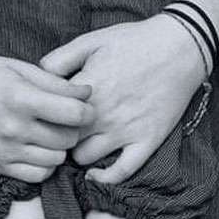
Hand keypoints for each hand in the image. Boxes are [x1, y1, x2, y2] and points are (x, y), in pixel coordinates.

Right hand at [0, 43, 92, 182]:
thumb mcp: (20, 69)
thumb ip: (56, 83)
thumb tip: (88, 95)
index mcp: (20, 98)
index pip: (74, 114)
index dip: (86, 111)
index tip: (83, 107)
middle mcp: (12, 128)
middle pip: (68, 140)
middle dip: (73, 130)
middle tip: (65, 120)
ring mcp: (3, 150)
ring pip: (55, 160)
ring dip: (59, 149)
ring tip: (49, 134)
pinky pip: (36, 177)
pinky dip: (44, 166)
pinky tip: (38, 150)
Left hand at [40, 15, 206, 183]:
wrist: (181, 46)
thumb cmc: (134, 41)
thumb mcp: (91, 40)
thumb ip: (59, 59)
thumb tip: (37, 77)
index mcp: (86, 90)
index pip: (50, 116)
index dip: (43, 118)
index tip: (43, 116)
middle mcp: (103, 114)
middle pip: (62, 139)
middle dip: (56, 137)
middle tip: (57, 132)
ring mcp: (125, 131)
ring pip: (84, 158)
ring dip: (77, 153)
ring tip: (78, 144)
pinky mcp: (147, 141)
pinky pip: (122, 172)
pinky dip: (105, 177)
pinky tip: (95, 174)